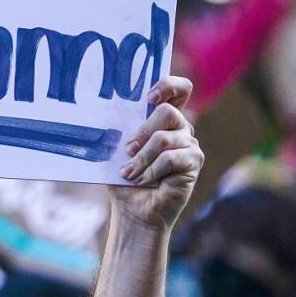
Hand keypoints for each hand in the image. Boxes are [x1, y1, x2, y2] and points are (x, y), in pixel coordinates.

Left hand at [112, 77, 202, 231]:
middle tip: (127, 149)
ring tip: (129, 173)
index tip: (149, 97)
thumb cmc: (126, 179)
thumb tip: (101, 113)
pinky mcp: (194, 162)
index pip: (179, 90)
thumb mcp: (118, 151)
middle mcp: (180, 128)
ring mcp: (189, 144)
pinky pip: (170, 158)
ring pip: (163, 138)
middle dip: (142, 131)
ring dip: (141, 158)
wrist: (135, 211)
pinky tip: (142, 180)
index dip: (168, 86)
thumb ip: (121, 131)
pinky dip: (151, 171)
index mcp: (163, 120)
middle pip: (167, 111)